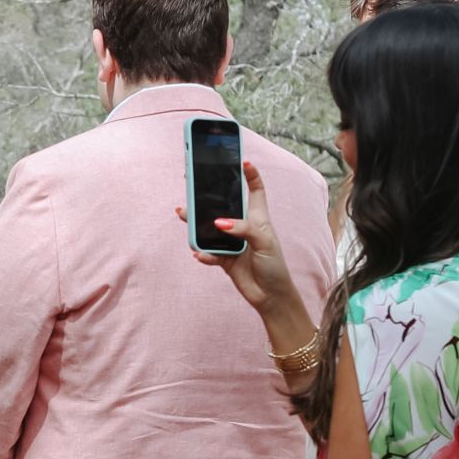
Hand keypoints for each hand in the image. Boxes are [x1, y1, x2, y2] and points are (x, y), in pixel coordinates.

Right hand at [175, 160, 300, 320]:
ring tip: (183, 214)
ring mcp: (231, 242)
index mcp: (257, 217)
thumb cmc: (274, 266)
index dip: (250, 174)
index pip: (255, 190)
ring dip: (195, 223)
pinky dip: (203, 253)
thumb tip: (219, 223)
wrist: (270, 297)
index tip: (243, 161)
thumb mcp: (264, 242)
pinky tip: (201, 254)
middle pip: (223, 205)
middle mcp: (242, 226)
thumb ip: (243, 229)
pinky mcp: (223, 258)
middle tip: (193, 182)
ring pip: (208, 227)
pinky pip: (208, 251)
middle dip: (208, 194)